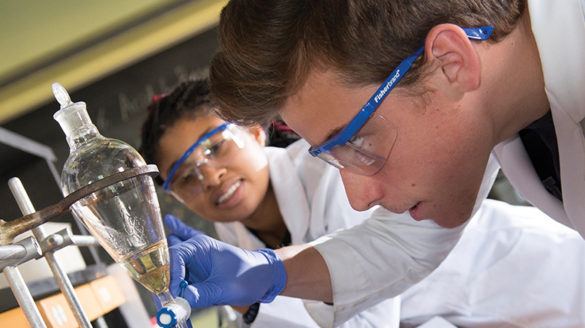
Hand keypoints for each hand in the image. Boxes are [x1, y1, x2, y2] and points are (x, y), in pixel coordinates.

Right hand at [164, 215, 286, 307]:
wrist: (264, 276)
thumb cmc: (249, 277)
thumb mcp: (226, 289)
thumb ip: (203, 294)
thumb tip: (181, 300)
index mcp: (202, 246)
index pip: (176, 255)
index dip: (170, 275)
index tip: (172, 292)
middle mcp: (196, 248)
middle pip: (169, 257)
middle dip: (162, 274)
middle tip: (159, 293)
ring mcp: (196, 256)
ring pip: (171, 259)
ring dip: (163, 270)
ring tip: (154, 281)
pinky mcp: (198, 265)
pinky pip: (183, 251)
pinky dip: (177, 237)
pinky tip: (169, 221)